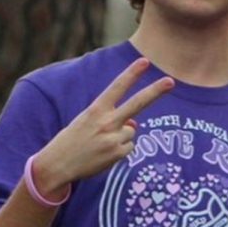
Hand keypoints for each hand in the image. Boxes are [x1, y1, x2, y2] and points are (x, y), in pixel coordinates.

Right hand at [29, 58, 173, 198]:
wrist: (57, 165)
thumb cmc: (73, 140)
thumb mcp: (88, 122)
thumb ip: (111, 118)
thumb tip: (135, 124)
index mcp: (95, 110)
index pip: (116, 88)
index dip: (131, 74)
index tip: (144, 61)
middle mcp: (106, 122)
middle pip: (137, 104)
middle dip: (155, 91)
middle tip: (171, 81)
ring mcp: (113, 138)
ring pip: (131, 131)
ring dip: (120, 136)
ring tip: (100, 143)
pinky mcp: (118, 154)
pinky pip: (129, 147)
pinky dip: (119, 150)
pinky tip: (103, 153)